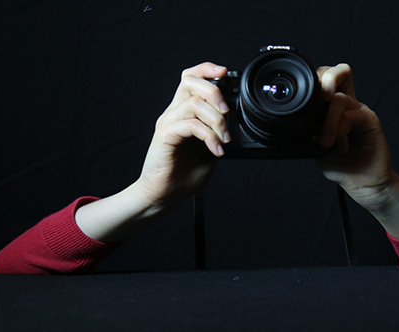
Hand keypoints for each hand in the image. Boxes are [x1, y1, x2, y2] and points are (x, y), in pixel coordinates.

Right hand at [135, 62, 231, 210]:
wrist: (163, 196)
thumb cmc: (183, 176)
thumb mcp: (210, 151)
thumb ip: (218, 134)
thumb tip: (235, 125)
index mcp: (183, 113)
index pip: (190, 79)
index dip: (206, 69)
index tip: (226, 72)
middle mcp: (173, 113)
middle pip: (190, 82)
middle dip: (215, 91)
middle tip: (227, 112)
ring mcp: (168, 123)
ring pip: (193, 103)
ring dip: (216, 120)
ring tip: (225, 139)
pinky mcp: (165, 135)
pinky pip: (190, 125)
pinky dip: (209, 136)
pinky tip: (216, 150)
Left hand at [315, 64, 393, 207]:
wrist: (362, 184)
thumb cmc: (340, 166)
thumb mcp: (315, 148)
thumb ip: (307, 132)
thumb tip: (292, 123)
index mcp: (332, 109)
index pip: (324, 79)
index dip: (314, 79)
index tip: (301, 98)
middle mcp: (347, 105)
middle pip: (339, 72)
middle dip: (325, 78)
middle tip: (319, 99)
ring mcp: (358, 110)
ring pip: (338, 98)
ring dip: (328, 122)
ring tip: (325, 143)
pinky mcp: (369, 119)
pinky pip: (349, 114)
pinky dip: (338, 129)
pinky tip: (338, 145)